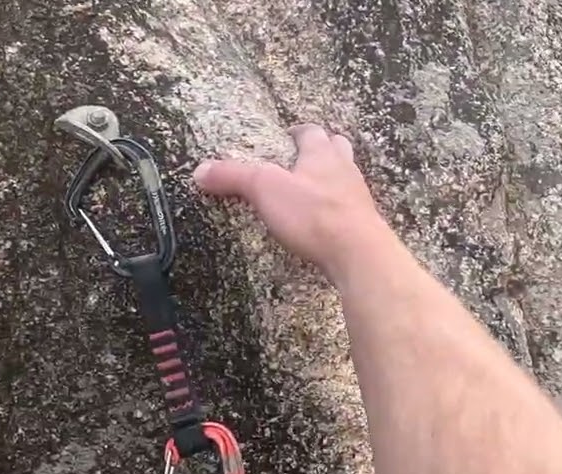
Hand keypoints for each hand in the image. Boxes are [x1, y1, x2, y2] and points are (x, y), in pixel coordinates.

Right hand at [193, 124, 391, 279]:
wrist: (358, 252)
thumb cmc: (313, 214)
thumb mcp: (264, 189)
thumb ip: (233, 176)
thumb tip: (199, 170)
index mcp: (321, 154)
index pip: (311, 132)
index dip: (298, 132)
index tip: (285, 136)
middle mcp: (343, 170)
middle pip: (336, 149)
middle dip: (321, 150)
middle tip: (301, 159)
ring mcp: (357, 197)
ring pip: (345, 177)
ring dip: (331, 178)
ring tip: (312, 189)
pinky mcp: (362, 224)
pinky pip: (348, 208)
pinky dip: (336, 209)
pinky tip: (324, 221)